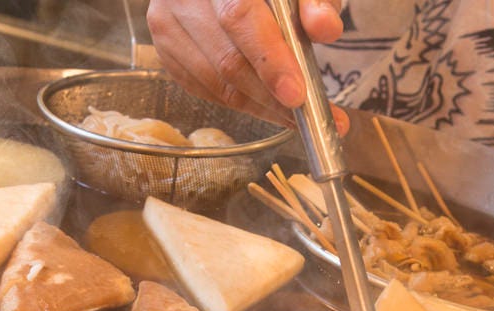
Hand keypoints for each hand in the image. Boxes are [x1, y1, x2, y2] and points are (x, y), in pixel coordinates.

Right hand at [147, 0, 348, 133]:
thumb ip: (314, 2)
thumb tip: (326, 27)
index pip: (240, 18)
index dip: (270, 61)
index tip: (296, 95)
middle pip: (227, 60)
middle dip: (271, 96)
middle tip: (307, 114)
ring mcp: (168, 25)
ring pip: (217, 84)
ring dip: (260, 107)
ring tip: (295, 116)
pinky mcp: (168, 52)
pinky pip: (207, 91)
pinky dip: (242, 104)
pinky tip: (269, 106)